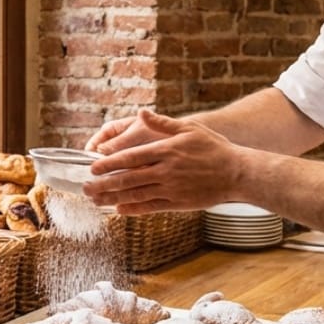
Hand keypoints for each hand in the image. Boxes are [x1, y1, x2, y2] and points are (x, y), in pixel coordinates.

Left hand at [84, 110, 245, 214]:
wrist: (237, 173)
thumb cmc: (214, 148)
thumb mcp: (190, 128)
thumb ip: (163, 123)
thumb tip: (141, 112)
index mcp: (166, 150)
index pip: (131, 157)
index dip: (109, 163)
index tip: (92, 167)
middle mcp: (166, 170)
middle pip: (129, 178)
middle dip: (105, 183)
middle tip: (86, 187)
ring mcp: (172, 188)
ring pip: (137, 195)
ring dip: (113, 198)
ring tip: (96, 200)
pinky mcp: (178, 203)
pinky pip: (152, 207)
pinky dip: (134, 209)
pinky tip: (119, 210)